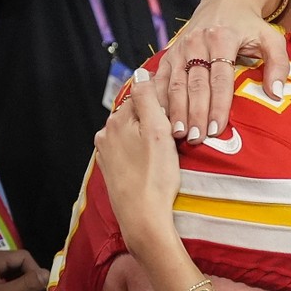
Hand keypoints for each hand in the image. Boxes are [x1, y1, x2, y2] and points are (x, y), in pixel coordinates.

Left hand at [95, 68, 181, 260]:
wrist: (143, 217)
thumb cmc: (155, 176)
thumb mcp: (158, 131)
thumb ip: (149, 99)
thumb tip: (141, 72)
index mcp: (117, 120)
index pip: (144, 95)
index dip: (166, 99)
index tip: (183, 106)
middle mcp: (107, 133)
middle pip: (137, 113)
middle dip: (156, 116)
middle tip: (180, 128)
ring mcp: (107, 152)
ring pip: (134, 131)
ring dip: (150, 133)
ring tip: (170, 145)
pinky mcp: (112, 169)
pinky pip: (131, 148)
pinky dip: (143, 149)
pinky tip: (156, 159)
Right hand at [156, 0, 290, 143]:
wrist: (226, 2)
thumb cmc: (251, 26)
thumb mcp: (271, 39)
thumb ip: (278, 64)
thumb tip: (276, 94)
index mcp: (223, 39)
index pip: (220, 79)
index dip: (217, 105)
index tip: (216, 129)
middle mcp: (197, 42)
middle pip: (195, 84)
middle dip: (195, 114)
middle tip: (196, 139)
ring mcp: (180, 48)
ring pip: (175, 83)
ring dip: (175, 110)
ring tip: (178, 134)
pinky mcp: (170, 52)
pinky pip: (161, 78)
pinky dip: (158, 99)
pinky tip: (158, 118)